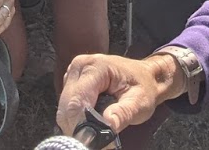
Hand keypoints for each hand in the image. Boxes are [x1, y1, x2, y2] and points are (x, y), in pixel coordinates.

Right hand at [57, 53, 182, 136]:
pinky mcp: (71, 83)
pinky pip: (66, 108)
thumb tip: (107, 124)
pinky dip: (76, 120)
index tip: (91, 142)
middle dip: (78, 127)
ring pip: (64, 109)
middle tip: (96, 141)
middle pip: (67, 106)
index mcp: (96, 67)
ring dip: (76, 125)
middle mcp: (80, 66)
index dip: (80, 124)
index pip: (77, 101)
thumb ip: (123, 113)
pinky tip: (90, 123)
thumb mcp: (140, 102)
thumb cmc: (143, 87)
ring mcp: (74, 73)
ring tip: (95, 133)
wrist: (145, 77)